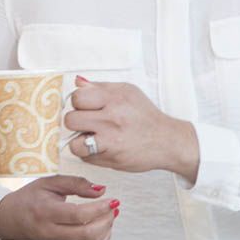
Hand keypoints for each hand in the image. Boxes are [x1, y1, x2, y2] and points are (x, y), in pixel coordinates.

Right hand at [0, 175, 116, 239]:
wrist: (8, 219)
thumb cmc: (29, 198)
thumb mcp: (48, 183)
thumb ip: (76, 183)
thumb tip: (102, 190)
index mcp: (45, 212)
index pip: (79, 215)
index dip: (100, 208)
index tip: (113, 200)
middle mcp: (50, 232)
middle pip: (87, 234)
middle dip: (107, 220)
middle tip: (114, 206)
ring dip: (106, 230)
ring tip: (109, 214)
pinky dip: (101, 239)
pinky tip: (102, 225)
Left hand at [64, 77, 199, 180]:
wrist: (168, 141)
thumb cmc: (146, 117)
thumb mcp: (126, 92)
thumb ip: (99, 87)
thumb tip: (77, 82)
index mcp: (114, 98)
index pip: (77, 97)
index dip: (78, 103)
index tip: (85, 107)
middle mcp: (112, 118)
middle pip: (71, 120)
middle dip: (76, 122)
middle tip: (87, 124)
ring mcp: (111, 139)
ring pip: (74, 143)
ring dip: (79, 142)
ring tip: (91, 138)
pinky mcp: (112, 157)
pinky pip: (85, 157)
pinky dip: (89, 154)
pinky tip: (100, 147)